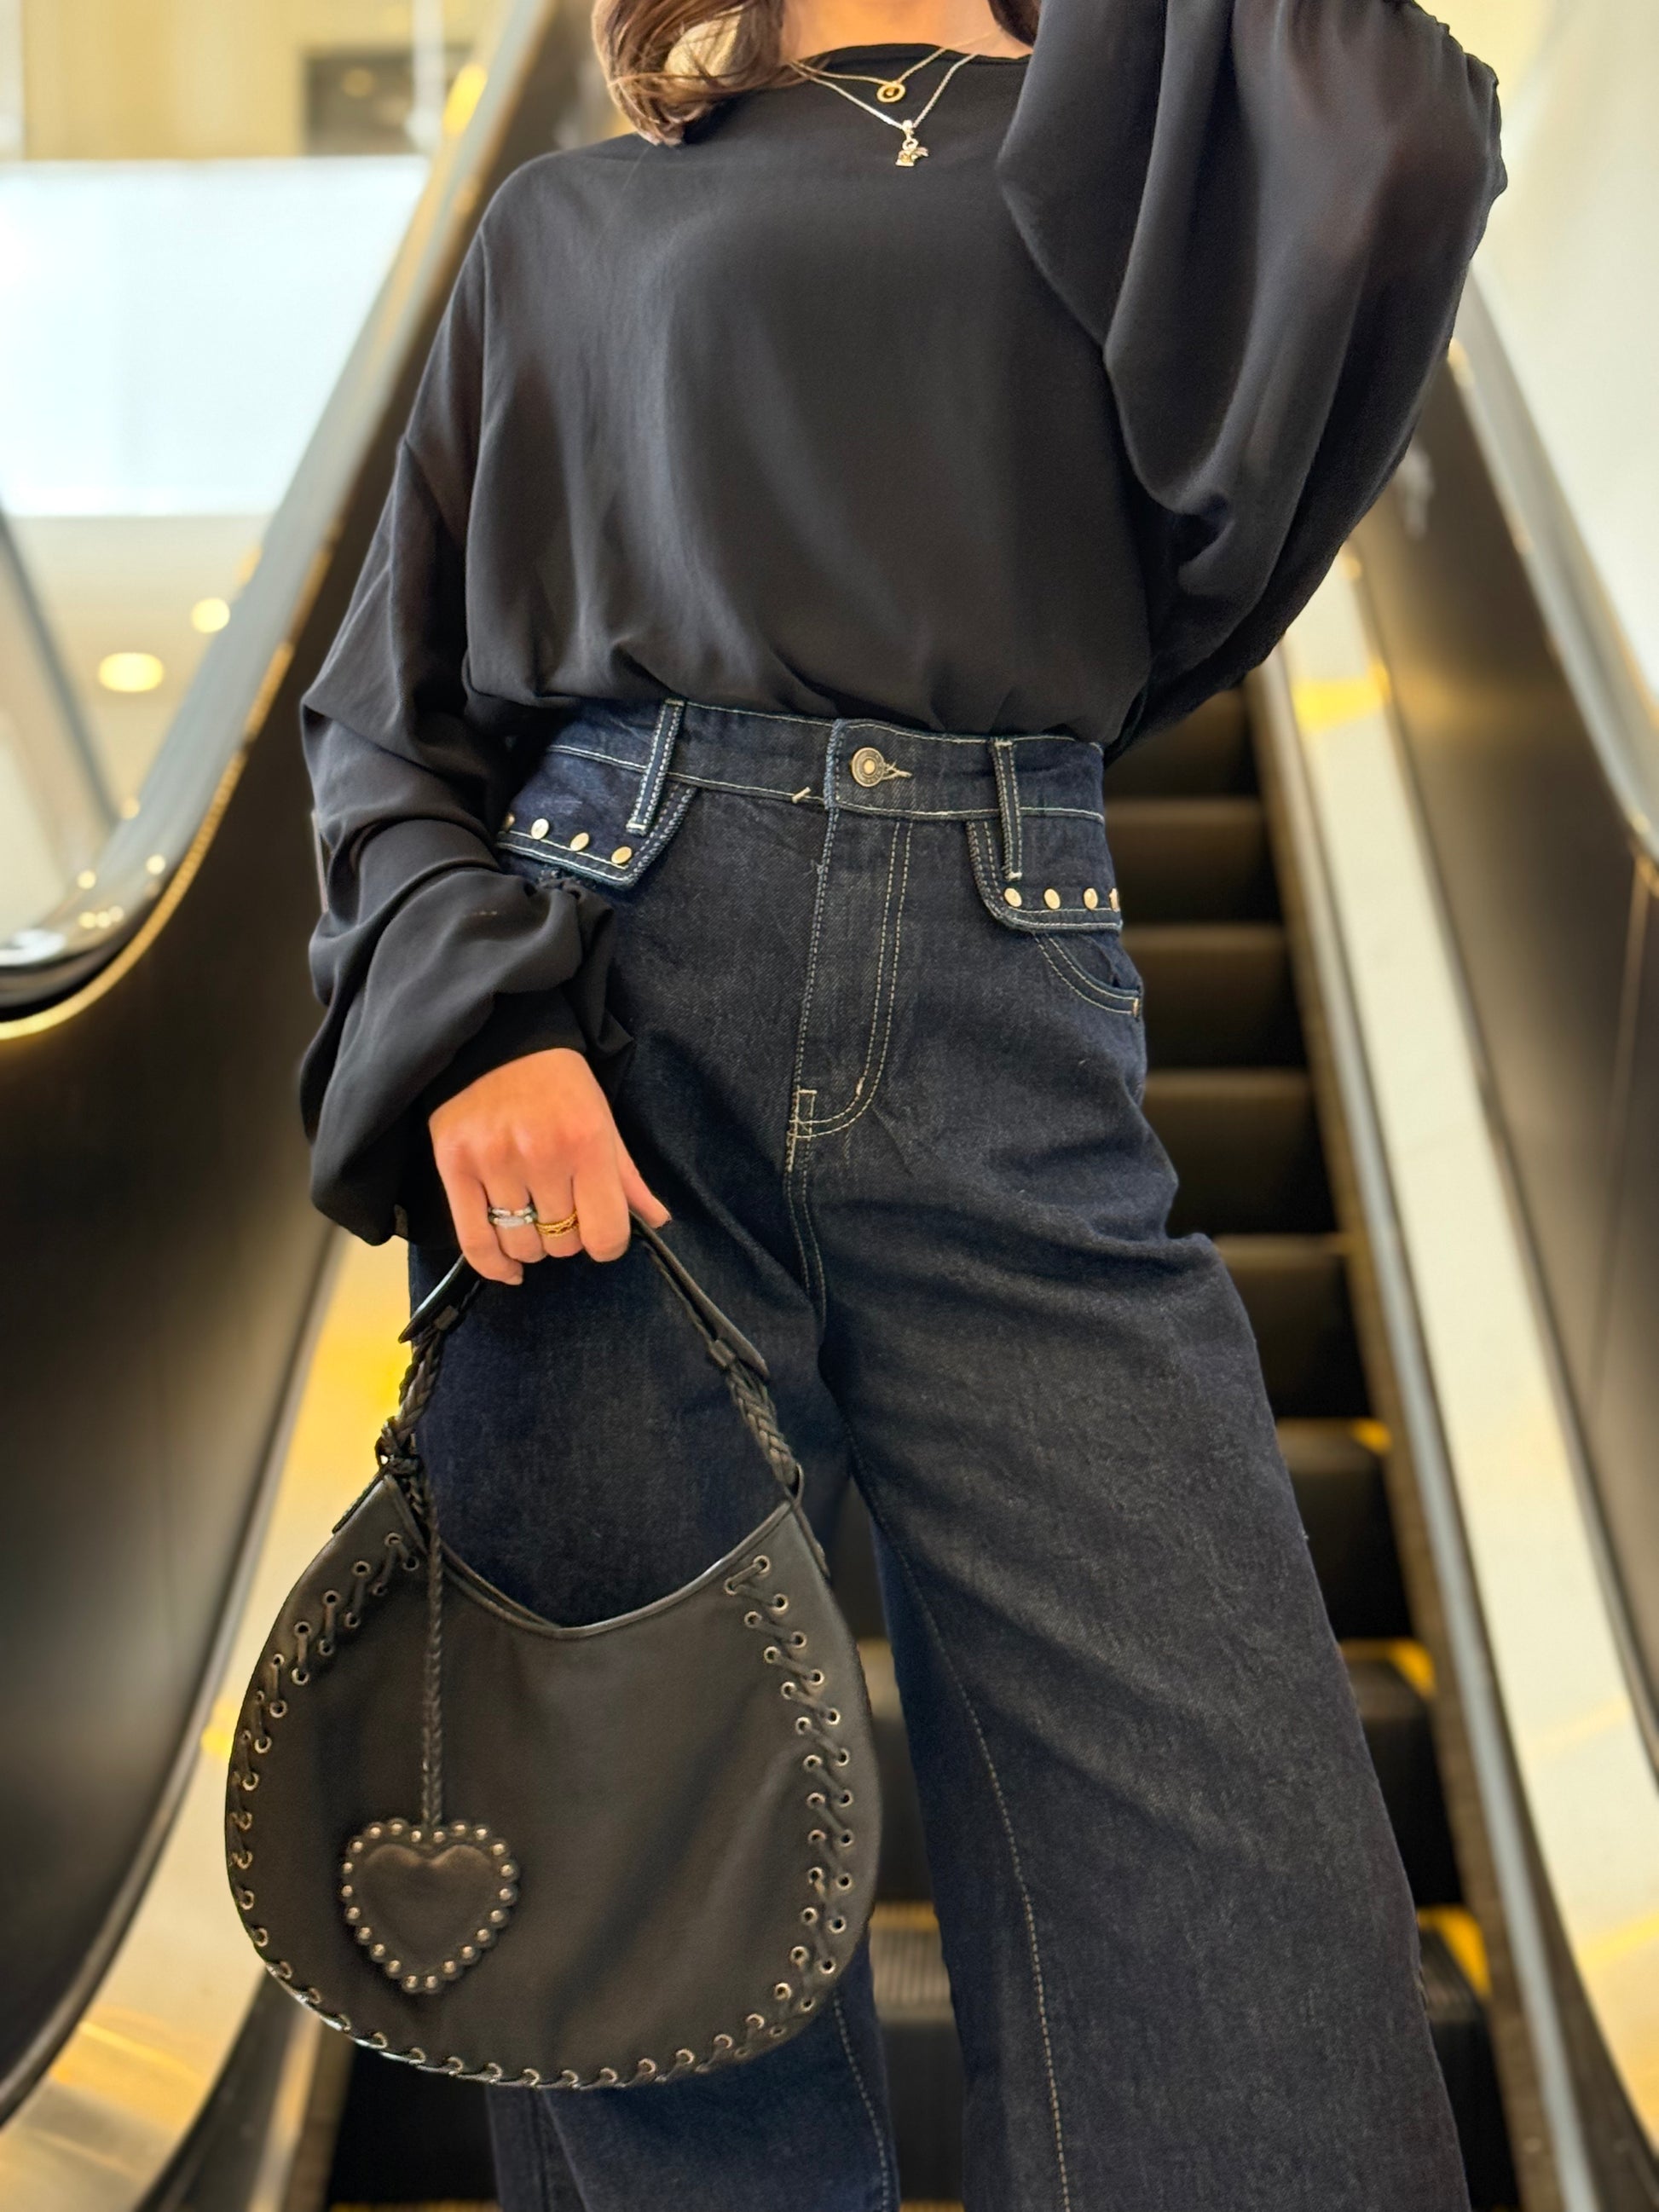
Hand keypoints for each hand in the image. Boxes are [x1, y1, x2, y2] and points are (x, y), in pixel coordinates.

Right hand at [428, 1047, 669, 1283]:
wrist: (497, 1040)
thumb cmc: (558, 1082)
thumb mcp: (603, 1121)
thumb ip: (627, 1177)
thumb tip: (658, 1221)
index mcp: (587, 1142)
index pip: (606, 1234)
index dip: (607, 1244)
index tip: (600, 1234)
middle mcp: (542, 1155)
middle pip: (563, 1243)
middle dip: (567, 1236)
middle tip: (561, 1211)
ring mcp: (495, 1162)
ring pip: (522, 1245)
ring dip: (532, 1244)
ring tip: (533, 1219)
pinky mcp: (454, 1166)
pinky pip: (475, 1242)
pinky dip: (494, 1264)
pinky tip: (508, 1267)